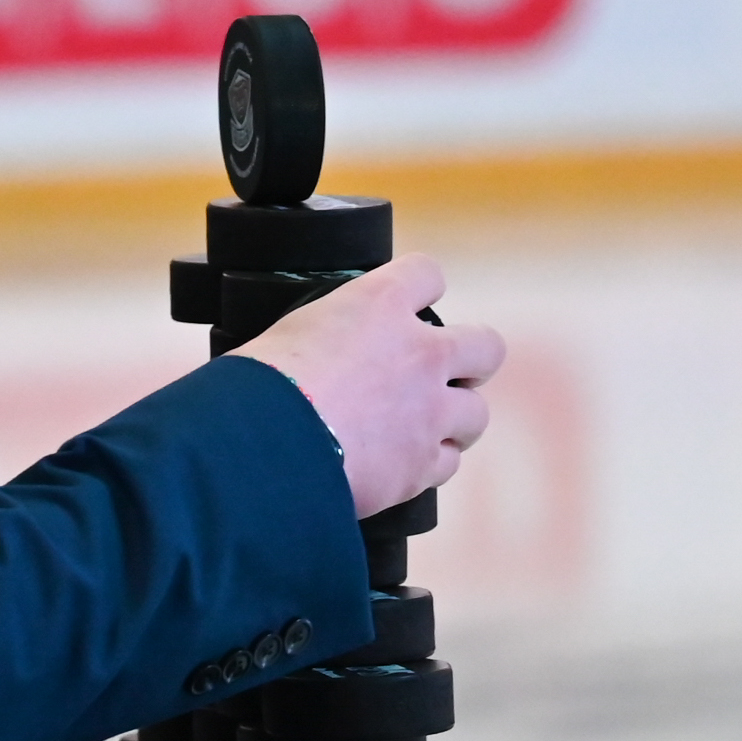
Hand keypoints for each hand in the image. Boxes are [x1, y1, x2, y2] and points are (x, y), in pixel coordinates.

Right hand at [243, 254, 504, 518]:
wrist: (264, 449)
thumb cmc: (256, 386)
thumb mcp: (290, 334)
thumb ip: (326, 334)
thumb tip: (316, 352)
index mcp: (380, 304)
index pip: (426, 274)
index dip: (420, 290)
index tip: (412, 305)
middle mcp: (420, 352)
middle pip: (485, 346)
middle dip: (469, 360)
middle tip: (442, 374)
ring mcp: (430, 411)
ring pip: (476, 413)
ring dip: (454, 419)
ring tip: (422, 428)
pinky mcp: (423, 465)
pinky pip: (448, 462)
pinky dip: (429, 464)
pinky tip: (403, 464)